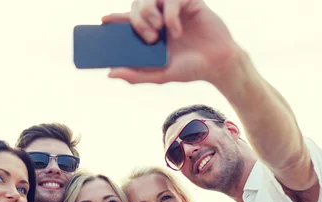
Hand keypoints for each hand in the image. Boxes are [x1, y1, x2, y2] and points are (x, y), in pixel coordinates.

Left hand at [102, 0, 242, 85]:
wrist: (217, 65)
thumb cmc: (190, 69)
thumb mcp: (160, 75)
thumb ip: (136, 74)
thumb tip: (110, 73)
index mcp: (152, 32)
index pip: (128, 21)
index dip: (115, 19)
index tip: (103, 21)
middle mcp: (161, 17)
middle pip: (137, 6)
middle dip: (137, 20)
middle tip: (149, 38)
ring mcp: (174, 8)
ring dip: (148, 12)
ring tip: (158, 31)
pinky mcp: (190, 2)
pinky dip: (170, 14)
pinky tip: (176, 31)